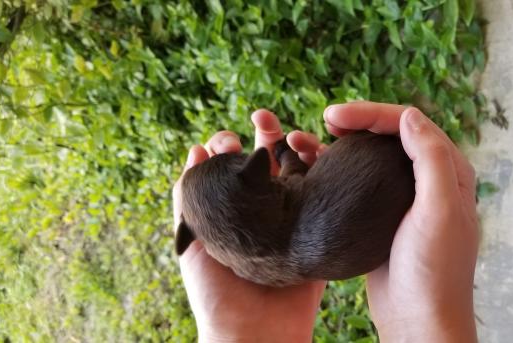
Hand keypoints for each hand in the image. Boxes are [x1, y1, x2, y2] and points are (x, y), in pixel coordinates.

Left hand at [172, 109, 326, 341]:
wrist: (255, 333)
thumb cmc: (216, 292)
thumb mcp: (190, 240)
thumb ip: (188, 197)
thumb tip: (197, 149)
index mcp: (235, 212)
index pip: (235, 169)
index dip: (231, 148)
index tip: (229, 140)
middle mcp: (265, 212)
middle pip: (269, 162)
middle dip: (265, 135)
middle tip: (262, 116)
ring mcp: (294, 220)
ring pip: (299, 171)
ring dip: (295, 146)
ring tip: (291, 133)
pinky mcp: (318, 231)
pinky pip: (324, 193)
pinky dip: (322, 168)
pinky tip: (316, 153)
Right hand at [324, 101, 478, 341]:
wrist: (418, 320)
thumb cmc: (434, 271)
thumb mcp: (439, 211)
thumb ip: (431, 159)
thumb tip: (408, 116)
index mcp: (450, 172)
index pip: (411, 125)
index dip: (373, 114)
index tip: (335, 117)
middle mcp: (430, 180)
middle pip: (392, 135)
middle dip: (360, 120)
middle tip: (327, 120)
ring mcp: (405, 198)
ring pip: (376, 157)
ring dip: (350, 143)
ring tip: (320, 139)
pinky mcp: (383, 216)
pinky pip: (362, 183)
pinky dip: (342, 170)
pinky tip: (321, 168)